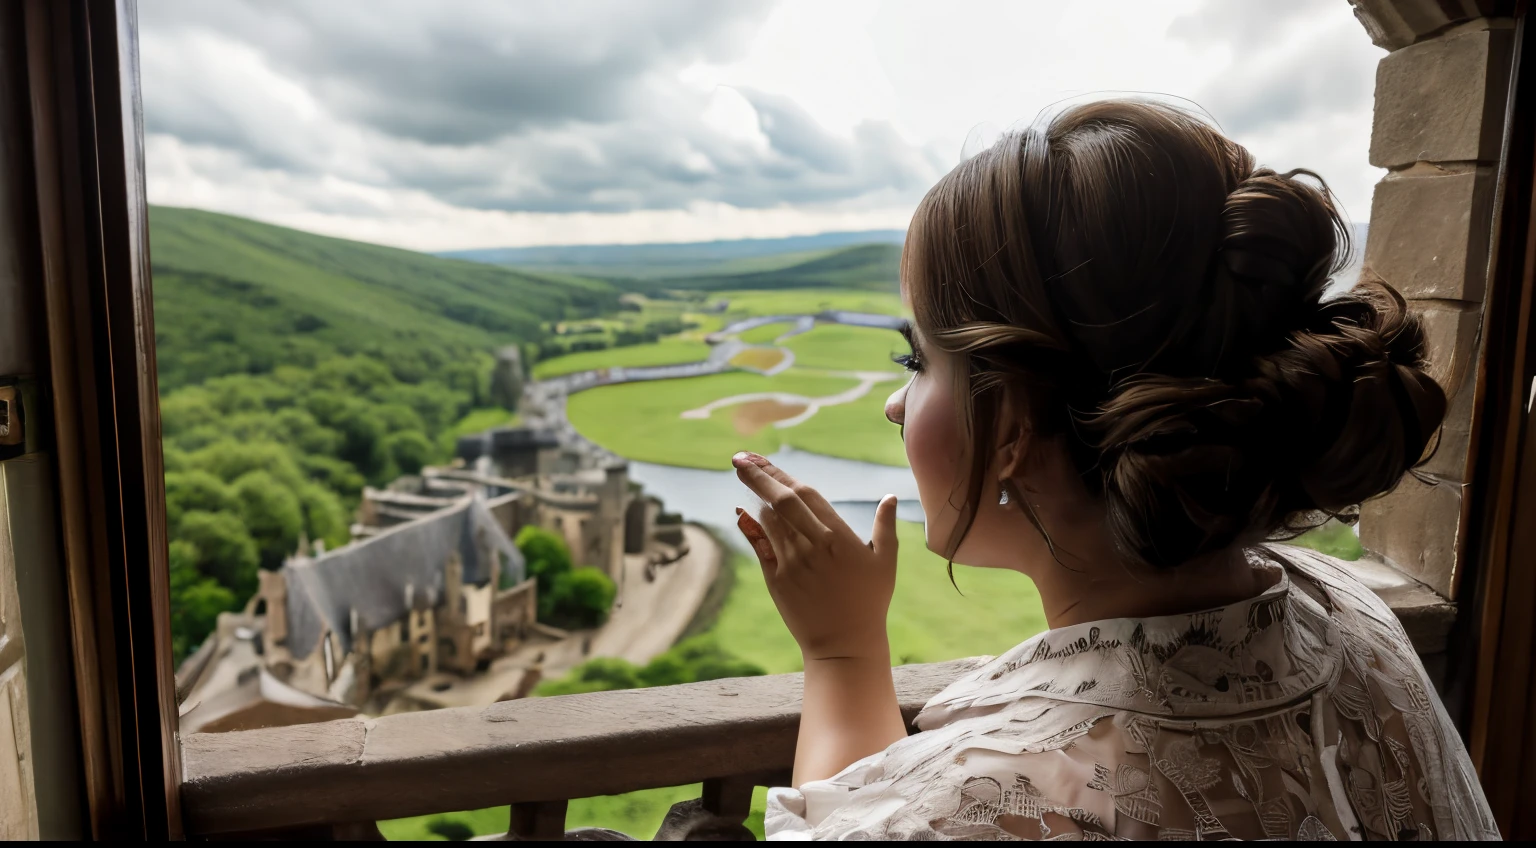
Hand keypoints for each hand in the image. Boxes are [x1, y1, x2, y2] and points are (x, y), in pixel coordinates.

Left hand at [731, 451, 897, 661]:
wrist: (844, 644)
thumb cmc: (870, 601)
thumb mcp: (885, 561)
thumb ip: (885, 526)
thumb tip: (889, 497)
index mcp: (838, 536)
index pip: (805, 494)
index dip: (781, 473)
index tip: (762, 458)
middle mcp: (812, 546)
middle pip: (780, 501)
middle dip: (758, 476)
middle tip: (740, 458)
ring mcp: (791, 563)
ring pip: (767, 521)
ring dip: (757, 500)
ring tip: (748, 480)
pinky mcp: (776, 580)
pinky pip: (759, 546)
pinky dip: (750, 527)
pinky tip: (743, 512)